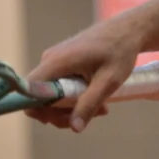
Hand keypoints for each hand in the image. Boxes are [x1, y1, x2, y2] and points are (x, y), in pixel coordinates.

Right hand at [24, 20, 144, 133]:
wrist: (129, 30)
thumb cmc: (121, 51)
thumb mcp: (109, 81)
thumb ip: (90, 104)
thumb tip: (75, 128)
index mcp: (56, 62)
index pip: (30, 92)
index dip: (40, 110)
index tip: (66, 119)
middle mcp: (50, 60)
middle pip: (41, 97)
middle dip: (64, 112)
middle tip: (93, 115)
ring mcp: (55, 60)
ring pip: (53, 93)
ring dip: (73, 105)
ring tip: (103, 107)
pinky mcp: (63, 62)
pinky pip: (60, 85)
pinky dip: (76, 95)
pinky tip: (97, 97)